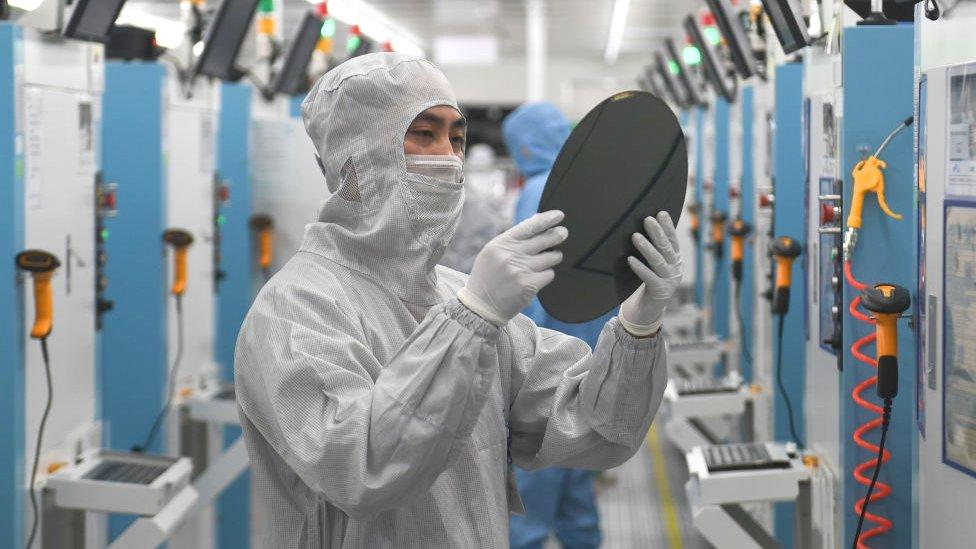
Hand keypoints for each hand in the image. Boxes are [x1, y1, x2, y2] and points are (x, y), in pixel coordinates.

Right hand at [458, 210, 566, 325]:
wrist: (481, 306)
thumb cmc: (488, 276)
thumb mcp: (493, 252)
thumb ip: (513, 238)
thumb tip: (537, 221)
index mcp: (501, 243)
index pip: (529, 226)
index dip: (547, 219)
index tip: (559, 215)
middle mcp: (511, 255)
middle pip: (545, 239)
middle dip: (558, 235)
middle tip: (563, 233)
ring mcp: (521, 270)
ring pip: (551, 257)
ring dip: (552, 258)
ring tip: (544, 261)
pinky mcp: (530, 285)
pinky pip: (549, 274)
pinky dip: (546, 275)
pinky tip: (536, 278)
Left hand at [619, 212, 682, 336]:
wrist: (651, 307)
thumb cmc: (651, 280)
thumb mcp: (657, 264)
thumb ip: (656, 249)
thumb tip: (646, 225)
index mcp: (676, 259)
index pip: (673, 240)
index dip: (668, 227)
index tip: (661, 213)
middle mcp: (675, 268)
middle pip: (666, 248)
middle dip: (657, 233)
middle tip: (647, 219)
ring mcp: (669, 280)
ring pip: (657, 261)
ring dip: (646, 248)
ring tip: (635, 236)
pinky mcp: (660, 291)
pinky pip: (648, 277)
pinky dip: (639, 267)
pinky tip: (630, 259)